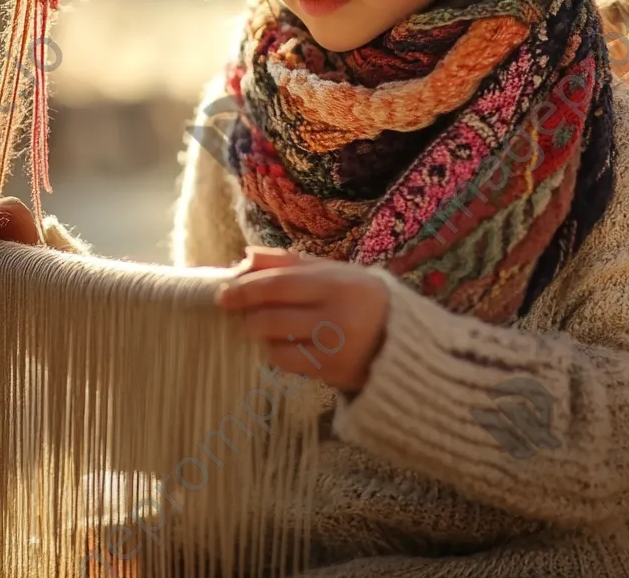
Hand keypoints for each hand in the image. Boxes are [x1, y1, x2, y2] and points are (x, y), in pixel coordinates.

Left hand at [214, 247, 389, 394]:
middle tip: (232, 309)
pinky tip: (277, 345)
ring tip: (256, 326)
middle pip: (272, 315)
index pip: (278, 284)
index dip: (246, 288)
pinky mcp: (331, 372)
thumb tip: (246, 256)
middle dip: (245, 312)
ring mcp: (333, 346)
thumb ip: (291, 263)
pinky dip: (273, 352)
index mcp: (337, 283)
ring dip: (257, 332)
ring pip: (275, 341)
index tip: (224, 292)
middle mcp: (335, 315)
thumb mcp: (334, 272)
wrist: (404, 341)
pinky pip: (286, 362)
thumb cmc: (362, 298)